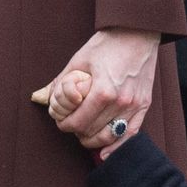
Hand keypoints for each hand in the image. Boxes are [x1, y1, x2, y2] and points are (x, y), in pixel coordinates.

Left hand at [31, 27, 159, 154]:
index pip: (79, 122)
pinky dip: (117, 147)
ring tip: (85, 135)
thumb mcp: (79, 59)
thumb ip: (62, 83)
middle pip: (92, 131)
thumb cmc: (108, 43)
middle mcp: (120, 102)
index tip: (61, 122)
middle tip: (71, 126)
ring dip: (94, 140)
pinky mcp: (143, 106)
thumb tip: (43, 98)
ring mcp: (133, 106)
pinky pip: (130, 135)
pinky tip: (106, 153)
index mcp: (103, 91)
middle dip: (77, 132)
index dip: (65, 125)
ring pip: (109, 136)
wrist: (137, 33)